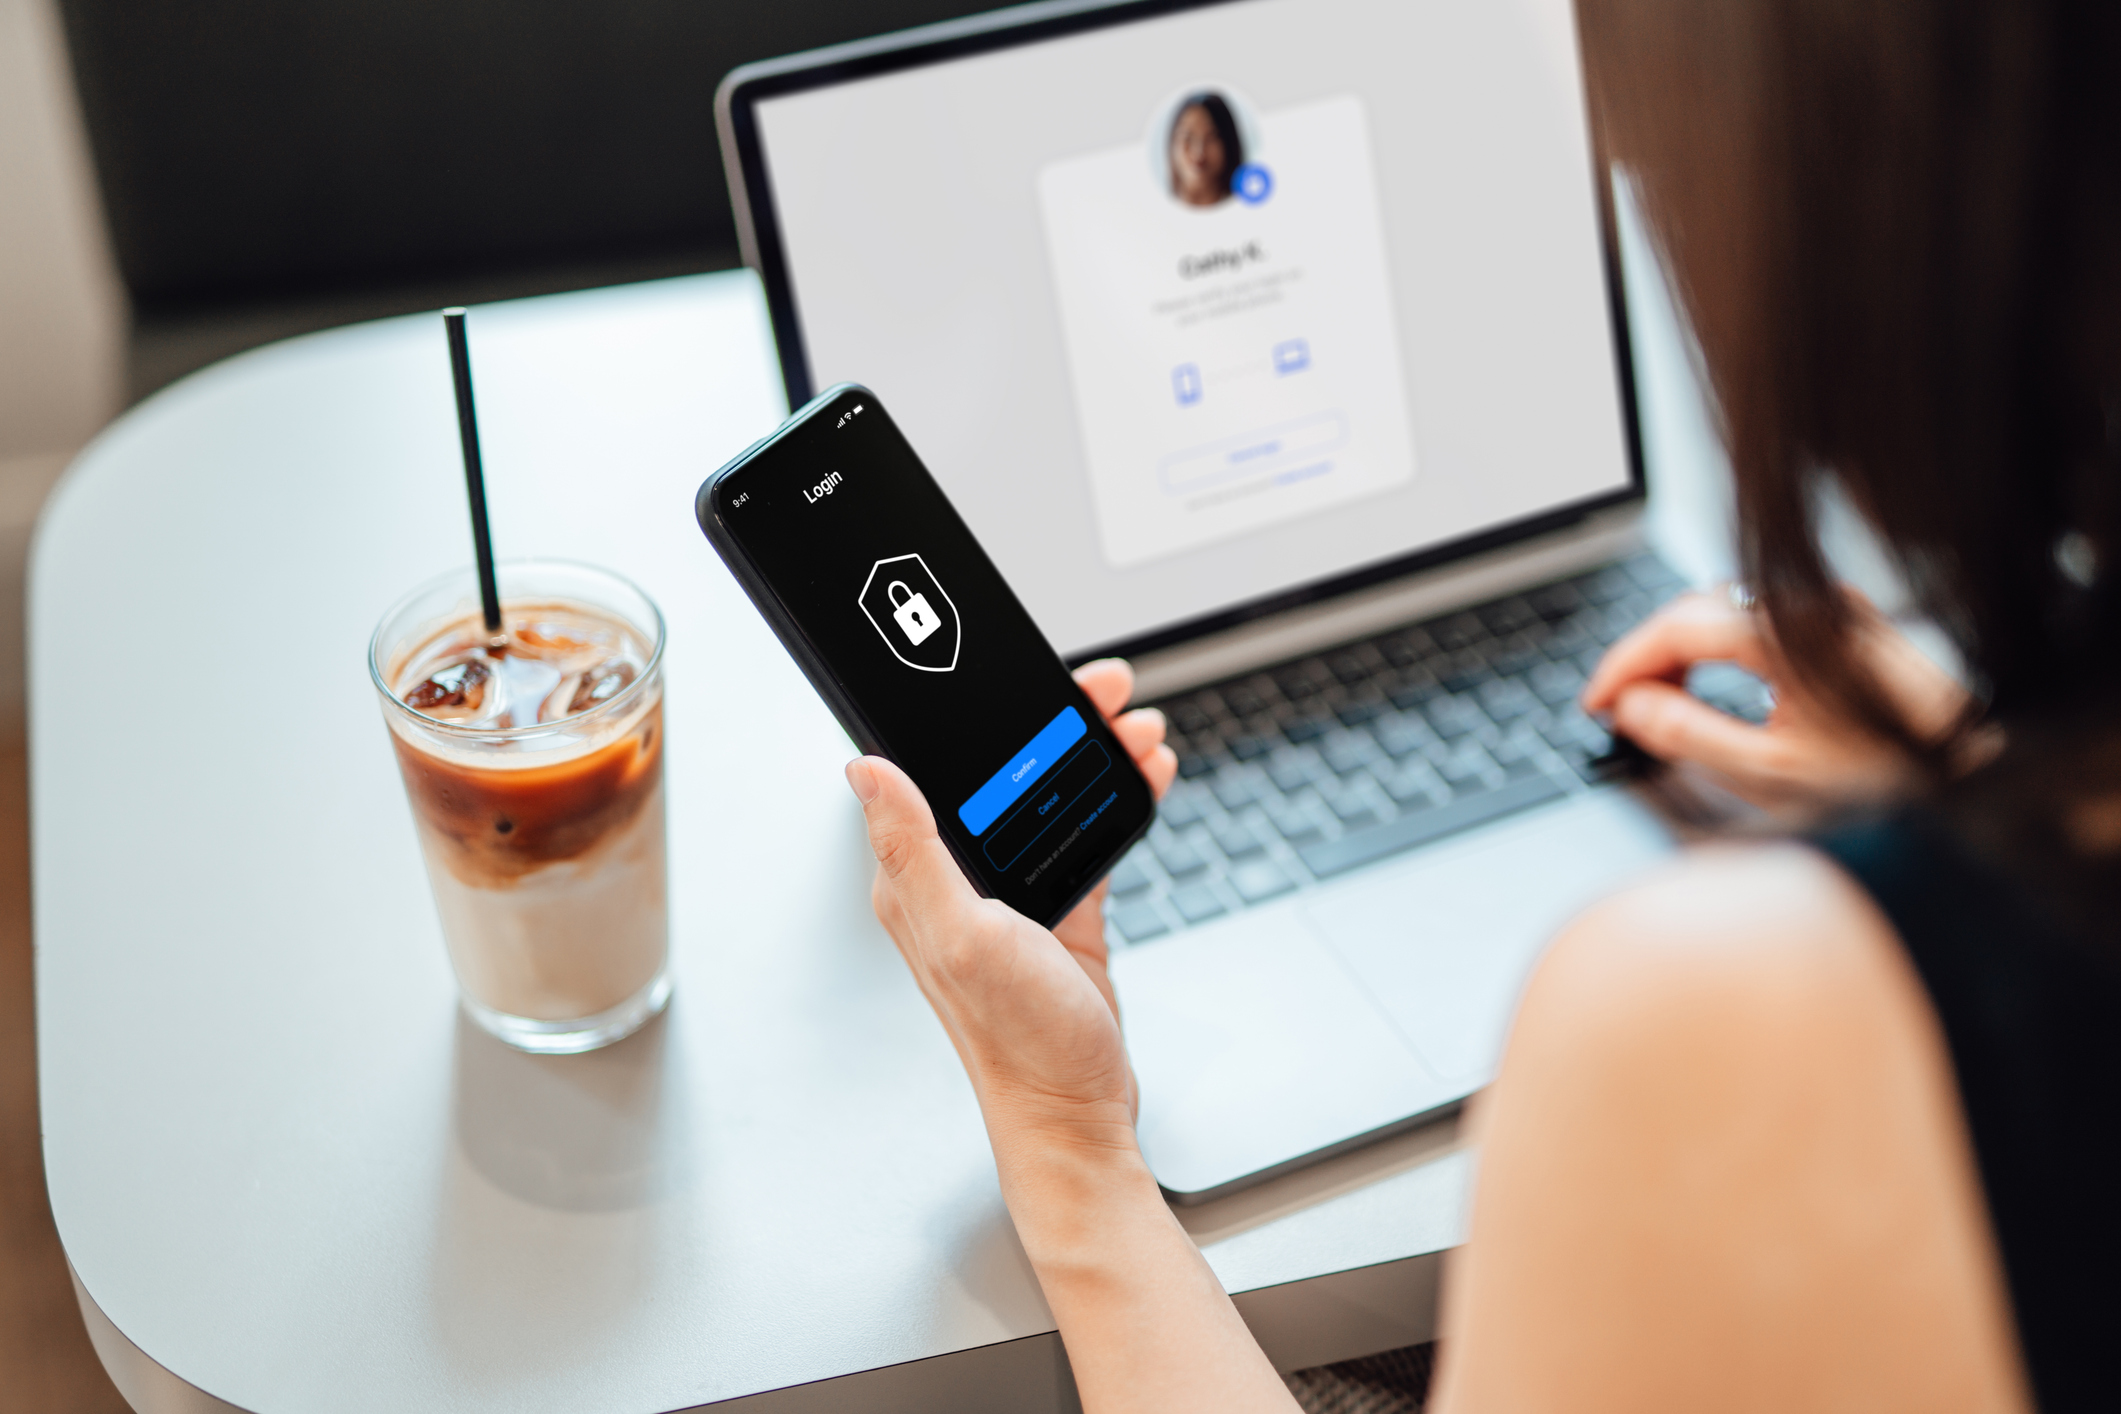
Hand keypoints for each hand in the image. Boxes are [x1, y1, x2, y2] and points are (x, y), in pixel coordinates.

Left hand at [847, 659, 1176, 1141]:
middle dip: (1060, 722)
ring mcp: (1013, 897)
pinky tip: (1144, 778)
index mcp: (918, 878)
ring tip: (1138, 731)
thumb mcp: (962, 935)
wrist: (1078, 1115)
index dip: (988, 716)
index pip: (941, 768)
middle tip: (1108, 690)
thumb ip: (913, 849)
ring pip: (1052, 796)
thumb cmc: (1017, 1042)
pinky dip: (1115, 800)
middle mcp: (960, 881)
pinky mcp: (1060, 914)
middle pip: (1007, 772)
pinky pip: (1085, 835)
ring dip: (1096, 756)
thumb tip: (863, 768)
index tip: (1035, 677)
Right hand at [1580, 588, 1967, 814]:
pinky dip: (1721, 646)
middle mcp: (1806, 605)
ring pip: (1724, 610)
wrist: (1979, 771)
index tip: (1596, 701)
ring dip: (1683, 651)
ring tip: (1661, 703)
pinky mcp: (1845, 621)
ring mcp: (1829, 607)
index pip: (1673, 628)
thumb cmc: (1890, 778)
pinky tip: (1715, 683)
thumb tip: (1631, 707)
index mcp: (1782, 633)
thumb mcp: (1771, 772)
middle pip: (1694, 611)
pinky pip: (1759, 617)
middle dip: (1647, 659)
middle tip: (1621, 710)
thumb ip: (1688, 735)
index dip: (1622, 665)